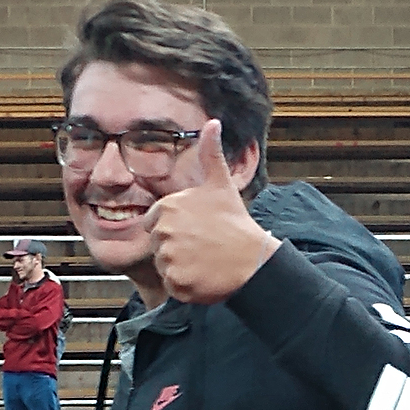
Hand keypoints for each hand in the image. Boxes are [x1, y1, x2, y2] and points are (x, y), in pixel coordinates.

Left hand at [144, 121, 279, 304]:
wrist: (254, 260)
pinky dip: (187, 287)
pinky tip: (205, 277)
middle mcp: (163, 233)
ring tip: (205, 263)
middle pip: (158, 248)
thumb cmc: (236, 223)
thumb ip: (210, 153)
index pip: (155, 225)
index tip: (197, 233)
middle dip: (177, 251)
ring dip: (182, 269)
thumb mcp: (221, 184)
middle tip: (203, 249)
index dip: (176, 231)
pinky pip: (174, 287)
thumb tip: (212, 122)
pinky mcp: (177, 283)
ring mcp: (169, 259)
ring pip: (166, 268)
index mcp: (167, 208)